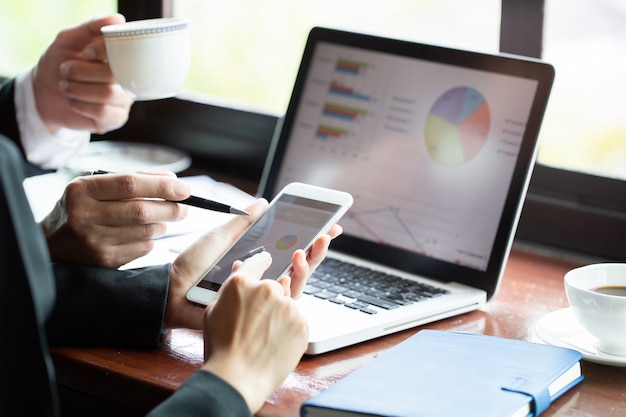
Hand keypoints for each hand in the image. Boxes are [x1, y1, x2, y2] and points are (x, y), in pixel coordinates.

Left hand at [32, 14, 132, 133]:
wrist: (45, 93)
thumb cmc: (59, 63)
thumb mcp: (69, 40)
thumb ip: (91, 28)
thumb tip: (118, 19)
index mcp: (120, 57)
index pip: (124, 51)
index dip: (101, 51)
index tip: (84, 53)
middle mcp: (127, 77)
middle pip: (114, 74)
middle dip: (81, 72)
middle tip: (65, 70)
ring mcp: (124, 100)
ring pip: (108, 94)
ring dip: (78, 89)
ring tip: (66, 86)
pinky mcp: (116, 119)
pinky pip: (103, 112)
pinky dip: (81, 105)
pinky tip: (74, 101)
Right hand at [40, 172, 190, 267]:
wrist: (52, 244)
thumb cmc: (83, 207)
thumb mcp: (96, 186)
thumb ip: (134, 179)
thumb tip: (172, 182)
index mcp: (82, 190)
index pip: (130, 184)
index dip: (162, 186)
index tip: (185, 189)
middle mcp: (85, 216)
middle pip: (141, 211)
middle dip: (171, 208)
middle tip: (183, 207)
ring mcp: (94, 242)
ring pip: (147, 231)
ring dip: (161, 224)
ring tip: (158, 218)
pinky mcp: (105, 261)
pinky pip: (143, 248)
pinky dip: (150, 239)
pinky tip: (140, 234)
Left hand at [164, 199, 341, 330]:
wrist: (174, 291)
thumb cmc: (194, 265)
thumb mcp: (219, 237)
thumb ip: (243, 221)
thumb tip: (264, 202)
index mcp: (258, 257)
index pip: (292, 245)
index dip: (312, 236)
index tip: (328, 223)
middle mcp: (265, 275)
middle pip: (301, 263)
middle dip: (318, 249)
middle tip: (326, 234)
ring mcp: (263, 293)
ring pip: (297, 281)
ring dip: (307, 264)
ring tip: (306, 250)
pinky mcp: (258, 310)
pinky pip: (282, 300)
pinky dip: (290, 284)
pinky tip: (290, 270)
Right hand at [201, 252, 308, 413]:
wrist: (237, 378)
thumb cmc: (221, 347)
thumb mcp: (214, 311)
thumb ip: (230, 287)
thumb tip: (240, 267)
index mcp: (241, 283)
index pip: (257, 262)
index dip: (262, 261)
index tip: (267, 260)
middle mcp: (267, 289)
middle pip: (273, 287)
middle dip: (268, 301)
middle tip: (255, 324)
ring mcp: (287, 306)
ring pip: (286, 306)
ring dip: (279, 317)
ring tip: (262, 339)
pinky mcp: (301, 324)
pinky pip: (296, 322)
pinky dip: (289, 331)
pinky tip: (274, 345)